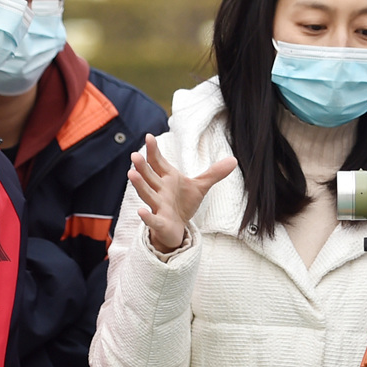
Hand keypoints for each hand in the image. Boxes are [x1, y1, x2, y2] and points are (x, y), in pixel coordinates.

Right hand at [128, 134, 235, 252]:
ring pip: (147, 194)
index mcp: (167, 178)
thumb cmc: (183, 204)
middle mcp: (159, 190)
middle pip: (149, 176)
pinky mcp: (160, 222)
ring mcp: (158, 206)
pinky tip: (141, 211)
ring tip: (132, 174)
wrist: (177, 229)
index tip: (149, 137)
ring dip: (140, 185)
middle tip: (134, 155)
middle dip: (142, 166)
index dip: (153, 150)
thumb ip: (214, 173)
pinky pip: (152, 220)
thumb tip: (234, 160)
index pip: (157, 162)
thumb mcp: (200, 187)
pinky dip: (147, 216)